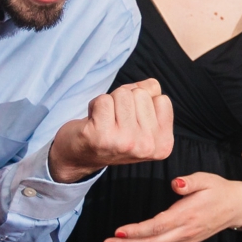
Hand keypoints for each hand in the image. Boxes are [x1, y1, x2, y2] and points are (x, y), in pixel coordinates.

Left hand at [49, 79, 174, 182]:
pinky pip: (103, 100)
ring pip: (123, 94)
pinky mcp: (101, 136)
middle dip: (126, 100)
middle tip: (115, 120)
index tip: (132, 120)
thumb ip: (152, 98)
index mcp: (162, 144)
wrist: (79, 157)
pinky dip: (95, 105)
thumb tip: (150, 85)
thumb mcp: (142, 121)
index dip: (143, 102)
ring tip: (105, 120)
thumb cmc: (112, 133)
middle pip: (142, 94)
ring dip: (110, 102)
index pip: (162, 99)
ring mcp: (125, 142)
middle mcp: (147, 146)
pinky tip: (93, 122)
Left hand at [105, 173, 241, 241]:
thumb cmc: (218, 189)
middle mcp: (185, 231)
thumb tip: (175, 183)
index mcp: (187, 215)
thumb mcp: (206, 179)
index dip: (136, 231)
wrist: (236, 206)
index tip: (118, 231)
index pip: (157, 226)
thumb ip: (190, 181)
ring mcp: (186, 239)